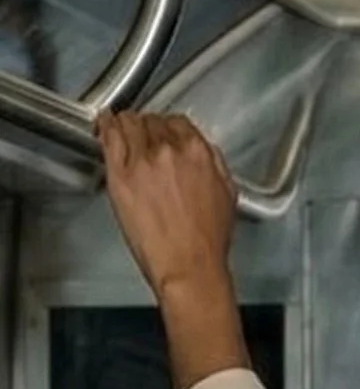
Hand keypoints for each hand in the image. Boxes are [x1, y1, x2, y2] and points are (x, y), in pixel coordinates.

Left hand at [97, 110, 237, 297]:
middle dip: (147, 127)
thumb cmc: (206, 242)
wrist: (189, 266)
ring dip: (125, 124)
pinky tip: (105, 124)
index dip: (167, 127)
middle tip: (142, 135)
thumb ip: (213, 165)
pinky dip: (106, 126)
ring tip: (119, 125)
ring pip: (128, 124)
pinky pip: (110, 138)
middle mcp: (169, 150)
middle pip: (151, 121)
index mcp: (197, 152)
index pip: (177, 122)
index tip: (163, 132)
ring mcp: (142, 160)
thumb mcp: (226, 195)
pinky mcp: (120, 175)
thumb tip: (203, 153)